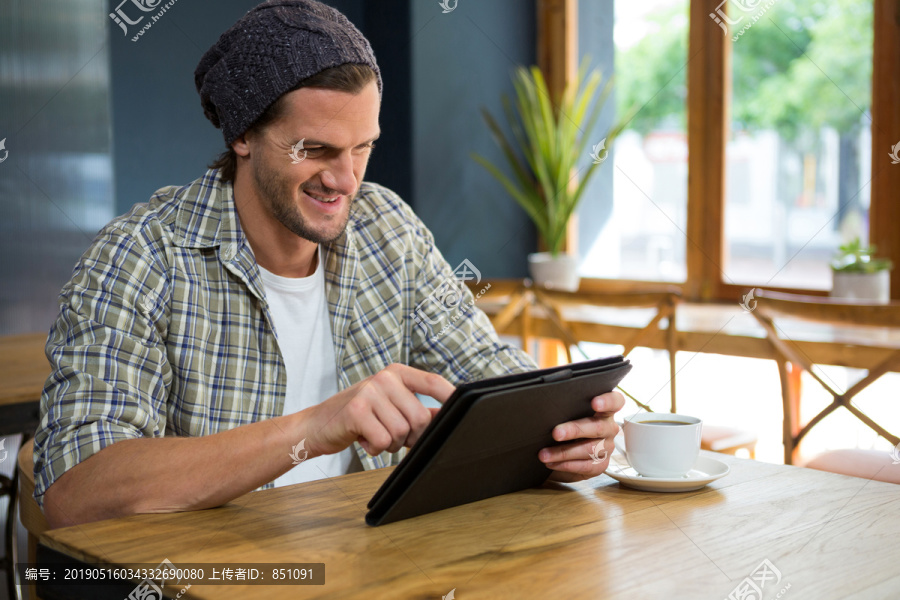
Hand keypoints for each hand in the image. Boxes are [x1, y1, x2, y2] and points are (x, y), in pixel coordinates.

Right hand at [304, 364, 455, 457]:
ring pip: (401, 431)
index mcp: (396, 373)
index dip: (451, 396)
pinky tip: (363, 439)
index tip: (465, 407)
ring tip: (373, 434)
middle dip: (411, 437)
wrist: (317, 425)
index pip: (432, 382)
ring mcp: (370, 392)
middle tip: (390, 435)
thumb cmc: (359, 417)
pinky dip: (375, 448)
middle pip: (420, 417)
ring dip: (390, 444)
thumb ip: (417, 410)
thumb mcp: (390, 408)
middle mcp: (385, 378)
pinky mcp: (356, 411)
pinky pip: (383, 440)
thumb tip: (449, 417)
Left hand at [538, 391, 625, 482]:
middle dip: (575, 430)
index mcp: (604, 410)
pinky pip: (585, 466)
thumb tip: (543, 395)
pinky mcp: (601, 464)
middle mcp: (609, 427)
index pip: (615, 401)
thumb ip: (563, 402)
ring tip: (544, 454)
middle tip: (556, 433)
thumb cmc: (565, 424)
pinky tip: (552, 463)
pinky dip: (566, 465)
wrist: (562, 450)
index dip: (607, 401)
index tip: (594, 403)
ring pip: (589, 449)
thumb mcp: (565, 411)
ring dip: (564, 452)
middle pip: (598, 427)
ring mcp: (607, 447)